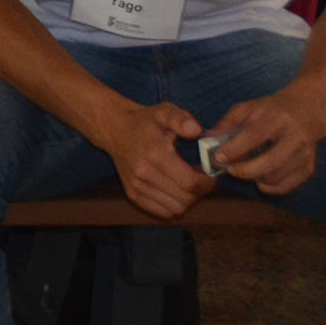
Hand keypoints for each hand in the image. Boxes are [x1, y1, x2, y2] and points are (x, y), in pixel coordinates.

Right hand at [96, 98, 216, 218]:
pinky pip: (162, 213)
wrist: (115, 129)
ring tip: (188, 185)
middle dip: (200, 192)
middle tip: (201, 179)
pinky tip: (176, 191)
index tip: (210, 175)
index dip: (207, 183)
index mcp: (155, 154)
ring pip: (176, 209)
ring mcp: (137, 186)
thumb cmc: (145, 121)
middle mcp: (144, 173)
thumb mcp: (164, 111)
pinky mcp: (133, 195)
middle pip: (185, 199)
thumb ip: (181, 119)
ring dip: (188, 201)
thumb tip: (195, 130)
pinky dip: (174, 207)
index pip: (190, 183)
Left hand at [206, 89, 325, 195]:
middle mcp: (295, 137)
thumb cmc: (269, 111)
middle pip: (269, 161)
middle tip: (228, 170)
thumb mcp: (246, 109)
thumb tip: (206, 140)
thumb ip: (226, 124)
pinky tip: (259, 180)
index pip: (254, 136)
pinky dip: (269, 187)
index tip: (218, 157)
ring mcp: (305, 154)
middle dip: (244, 170)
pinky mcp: (309, 168)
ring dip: (254, 178)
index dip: (234, 149)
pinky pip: (286, 186)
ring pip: (276, 176)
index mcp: (277, 118)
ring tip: (243, 170)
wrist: (305, 113)